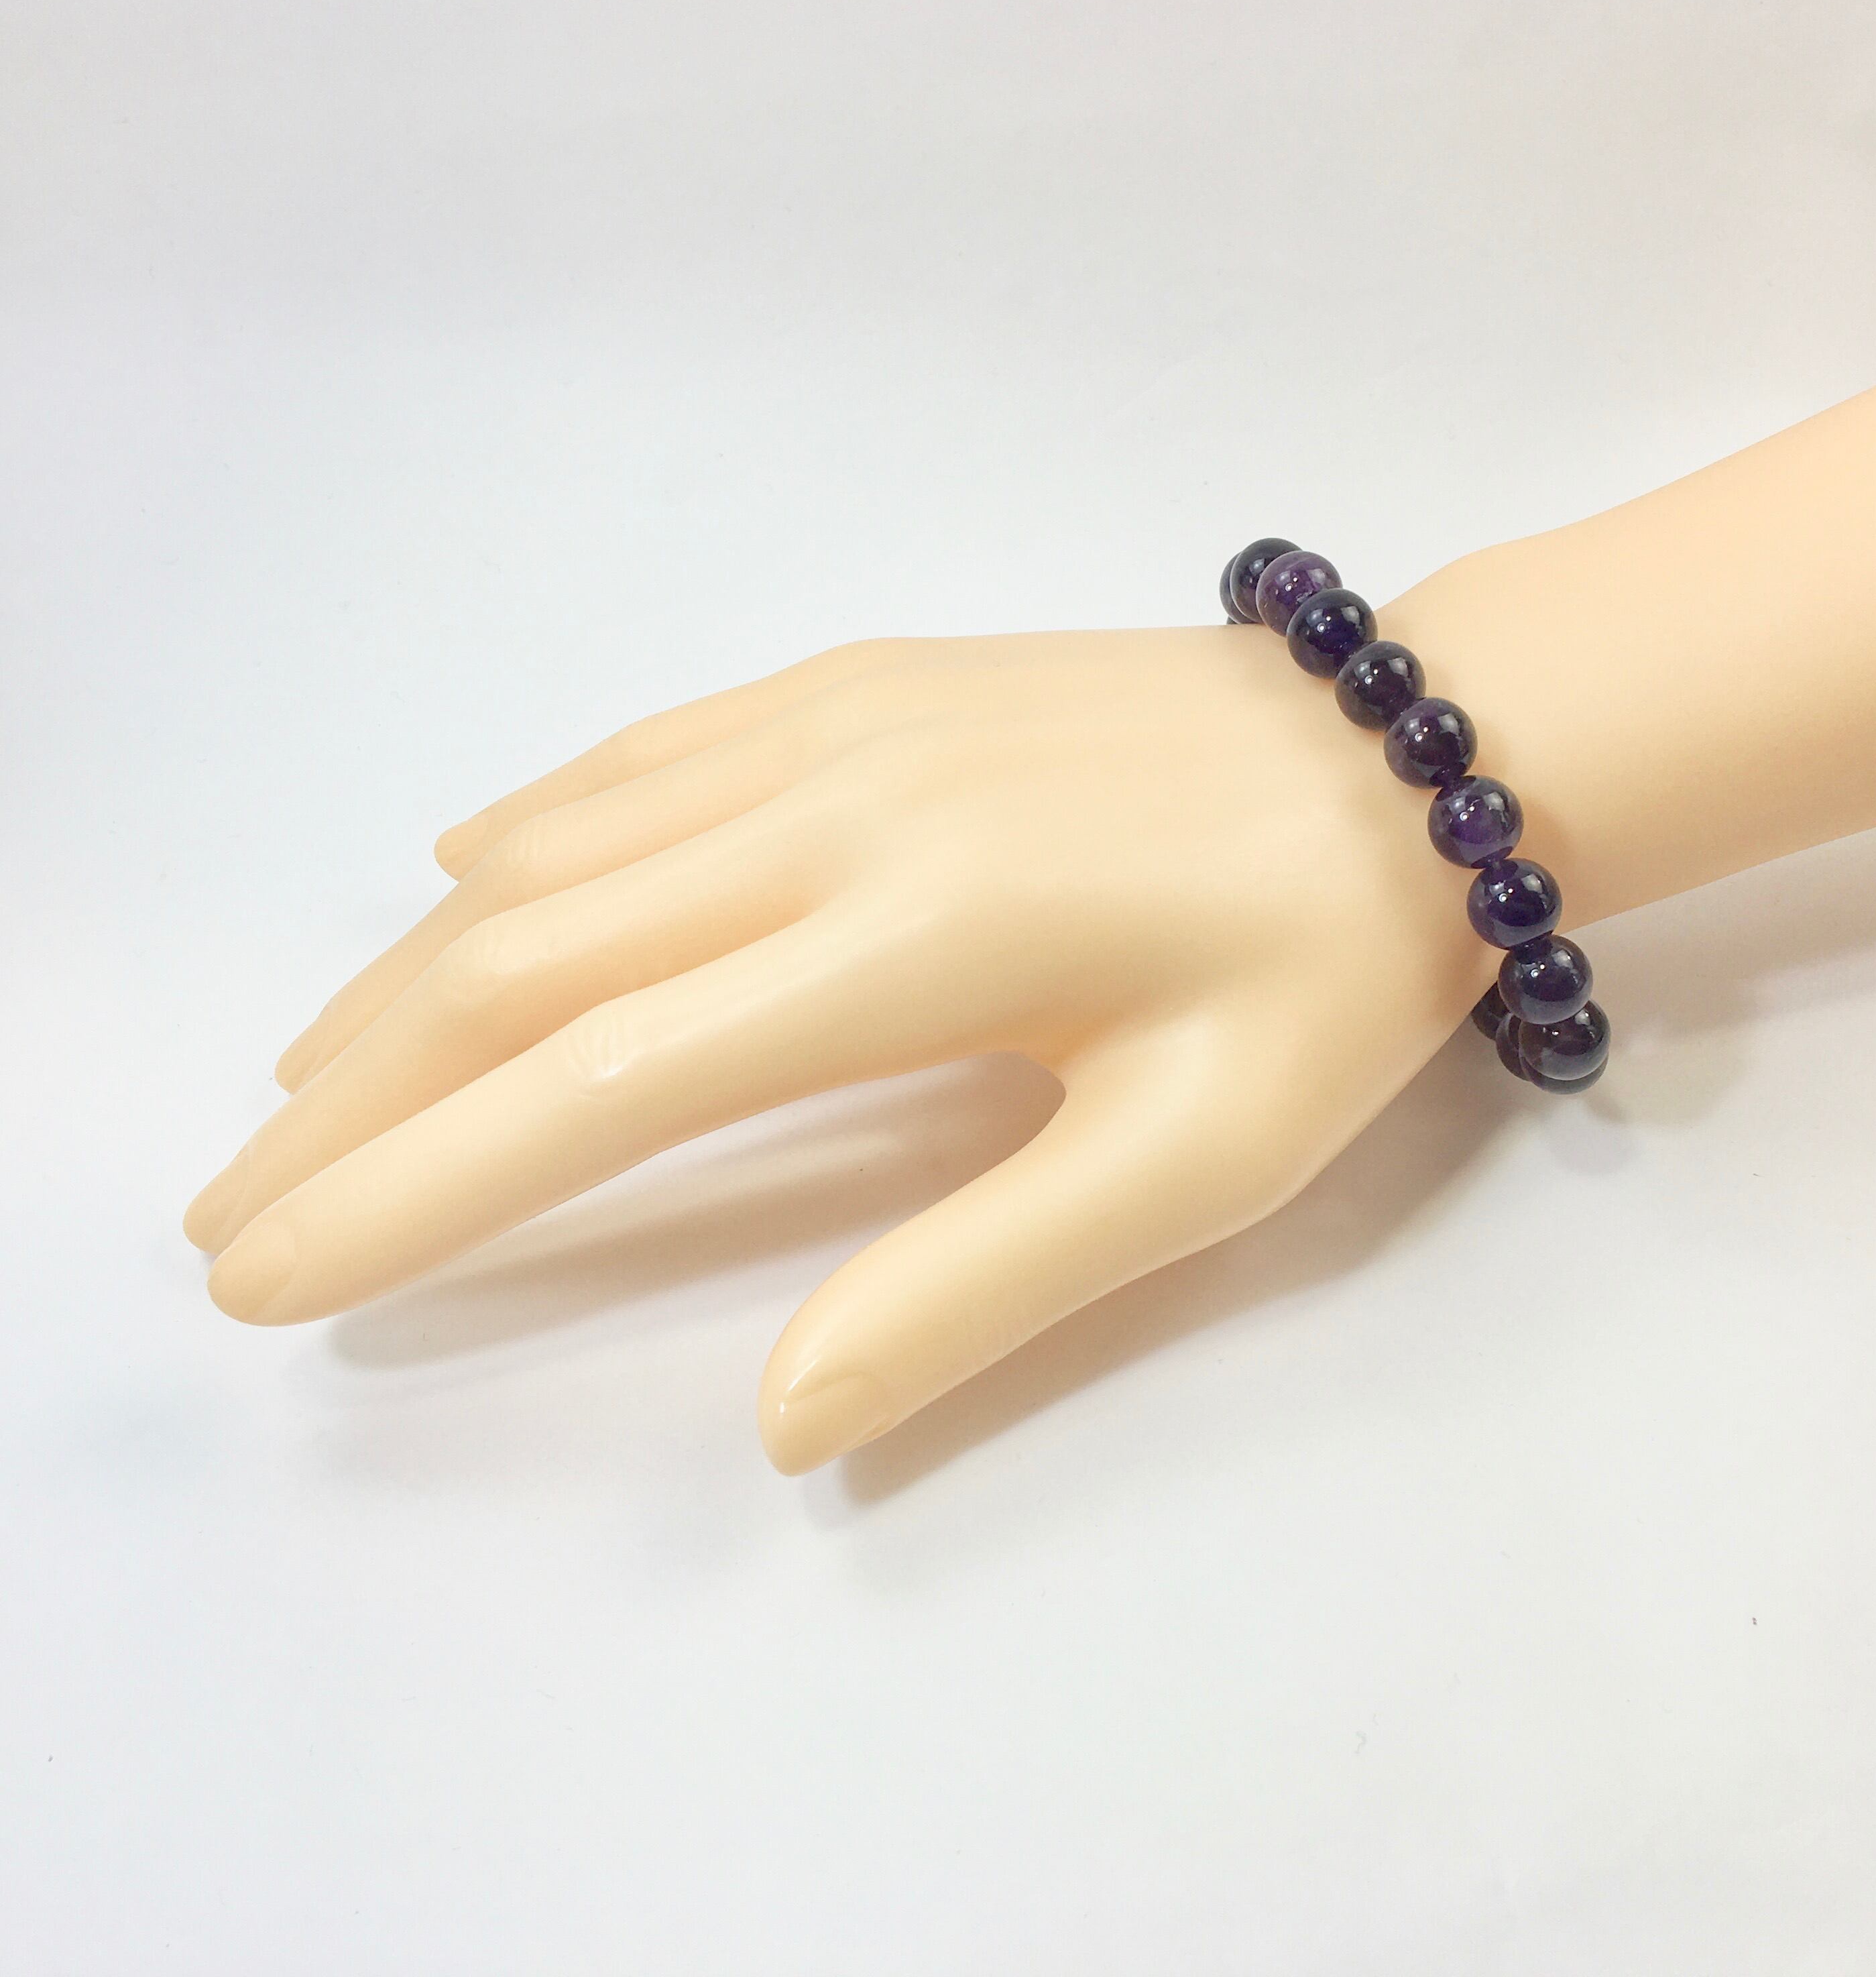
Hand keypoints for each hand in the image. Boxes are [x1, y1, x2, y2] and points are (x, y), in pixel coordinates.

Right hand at [186, 624, 1490, 1471]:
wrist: (1421, 754)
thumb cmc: (1321, 971)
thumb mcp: (1192, 1161)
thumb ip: (983, 1280)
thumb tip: (788, 1414)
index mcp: (907, 945)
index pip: (594, 1085)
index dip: (413, 1187)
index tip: (272, 1271)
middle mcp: (828, 814)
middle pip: (522, 965)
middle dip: (356, 1098)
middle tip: (234, 1205)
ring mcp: (834, 728)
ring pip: (556, 856)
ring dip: (409, 975)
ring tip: (304, 1078)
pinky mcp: (860, 681)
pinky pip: (641, 758)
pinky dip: (527, 829)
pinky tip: (463, 877)